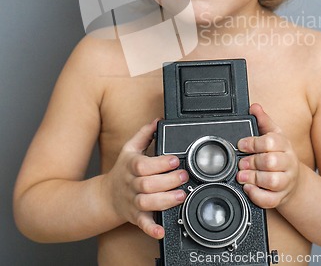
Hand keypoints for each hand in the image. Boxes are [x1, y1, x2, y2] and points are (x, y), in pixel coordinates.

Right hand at [103, 118, 187, 238]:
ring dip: (165, 201)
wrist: (106, 196)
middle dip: (168, 181)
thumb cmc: (122, 170)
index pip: (143, 165)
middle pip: (147, 184)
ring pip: (146, 203)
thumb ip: (145, 134)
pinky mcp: (135, 216)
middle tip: (183, 177)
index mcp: (131, 166)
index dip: (160, 163)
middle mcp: (131, 184)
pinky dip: (152, 229)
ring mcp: (132, 201)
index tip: (175, 160)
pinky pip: (142, 224)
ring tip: (181, 196)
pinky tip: (161, 230)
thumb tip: (158, 121)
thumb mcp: (130, 149)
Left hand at [236, 103, 298, 208]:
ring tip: (241, 176)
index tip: (241, 145)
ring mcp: (286, 181)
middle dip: (252, 162)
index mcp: (285, 145)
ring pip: (272, 181)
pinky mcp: (281, 197)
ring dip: (253, 178)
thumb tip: (254, 107)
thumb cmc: (281, 155)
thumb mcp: (274, 135)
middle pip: (271, 162)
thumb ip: (263, 120)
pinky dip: (257, 196)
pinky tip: (248, 189)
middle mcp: (288, 163)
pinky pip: (270, 200)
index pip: (270, 142)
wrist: (295, 180)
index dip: (253, 143)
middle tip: (240, 163)